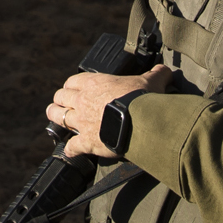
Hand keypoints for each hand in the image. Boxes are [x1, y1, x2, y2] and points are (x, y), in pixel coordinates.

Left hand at [46, 66, 168, 158]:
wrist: (142, 122)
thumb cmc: (144, 99)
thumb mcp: (152, 81)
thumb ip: (156, 75)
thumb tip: (166, 71)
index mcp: (95, 84)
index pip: (73, 81)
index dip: (72, 85)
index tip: (74, 89)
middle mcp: (83, 101)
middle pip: (60, 97)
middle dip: (60, 101)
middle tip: (63, 104)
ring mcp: (82, 122)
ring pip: (57, 117)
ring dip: (56, 118)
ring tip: (56, 120)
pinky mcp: (86, 142)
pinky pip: (71, 147)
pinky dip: (70, 150)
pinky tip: (71, 151)